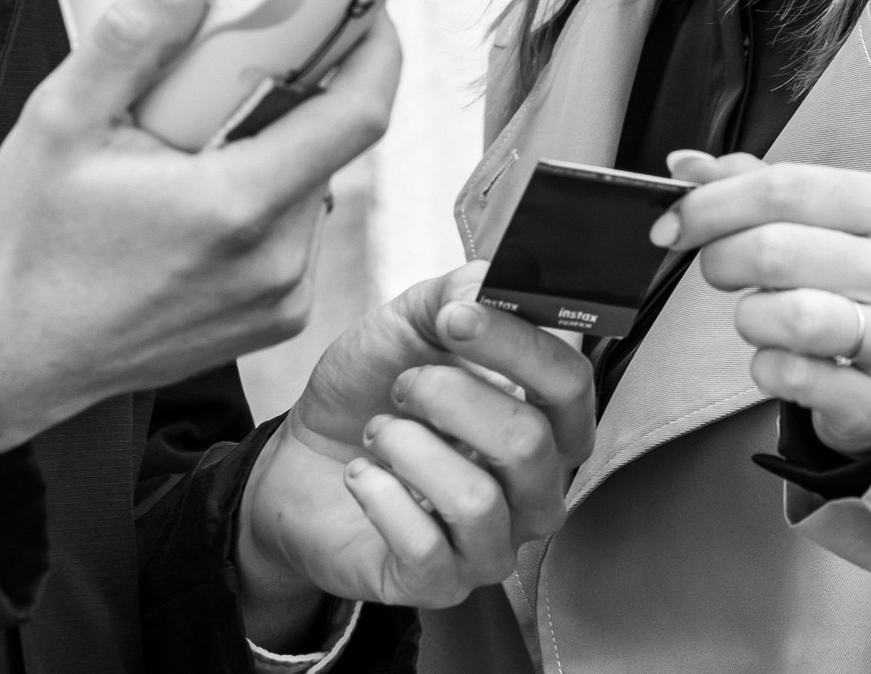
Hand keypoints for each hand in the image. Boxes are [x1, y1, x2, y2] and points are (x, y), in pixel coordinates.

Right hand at [0, 0, 398, 461]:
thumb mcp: (63, 120)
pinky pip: (296, 235)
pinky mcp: (274, 321)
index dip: (376, 50)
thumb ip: (133, 38)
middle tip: (241, 64)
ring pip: (313, 187)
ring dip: (279, 148)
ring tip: (200, 139)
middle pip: (331, 145)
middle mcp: (278, 262)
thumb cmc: (31, 245)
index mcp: (237, 207)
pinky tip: (201, 194)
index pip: (358, 115)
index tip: (364, 8)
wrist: (11, 356)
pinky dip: (266, 198)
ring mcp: (281, 299)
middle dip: (301, 93)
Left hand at [234, 262, 595, 633]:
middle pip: (528, 443)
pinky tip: (362, 477)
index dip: (516, 345)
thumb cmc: (371, 392)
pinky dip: (379, 496)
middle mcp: (535, 489)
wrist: (299, 460)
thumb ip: (460, 291)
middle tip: (402, 385)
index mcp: (545, 420)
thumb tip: (496, 284)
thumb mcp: (410, 323)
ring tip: (378, 434)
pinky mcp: (441, 586)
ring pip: (477, 501)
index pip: (571, 383)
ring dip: (408, 448)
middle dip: (446, 397)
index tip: (454, 317)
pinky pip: (426, 547)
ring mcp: (493, 545)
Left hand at [659, 150, 870, 456]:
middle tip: (719, 271)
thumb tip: (685, 165)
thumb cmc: (853, 280)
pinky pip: (792, 375)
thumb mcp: (822, 221)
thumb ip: (752, 185)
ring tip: (760, 316)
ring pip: (789, 317)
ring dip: (750, 317)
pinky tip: (782, 357)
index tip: (673, 225)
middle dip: (722, 260)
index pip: (785, 188)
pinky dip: (766, 366)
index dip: (711, 204)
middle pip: (776, 250)